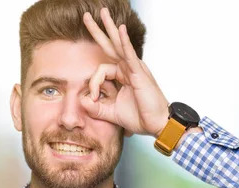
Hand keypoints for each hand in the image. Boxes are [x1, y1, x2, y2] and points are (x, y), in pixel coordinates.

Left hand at [82, 8, 169, 137]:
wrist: (156, 124)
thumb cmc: (140, 117)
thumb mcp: (111, 113)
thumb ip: (95, 107)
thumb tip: (81, 101)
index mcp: (122, 76)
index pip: (100, 71)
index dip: (93, 84)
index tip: (94, 99)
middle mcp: (128, 68)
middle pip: (110, 45)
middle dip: (98, 30)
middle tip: (87, 15)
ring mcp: (134, 68)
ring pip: (119, 44)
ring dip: (109, 28)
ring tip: (102, 13)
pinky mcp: (139, 73)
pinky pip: (129, 54)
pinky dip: (125, 41)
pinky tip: (120, 29)